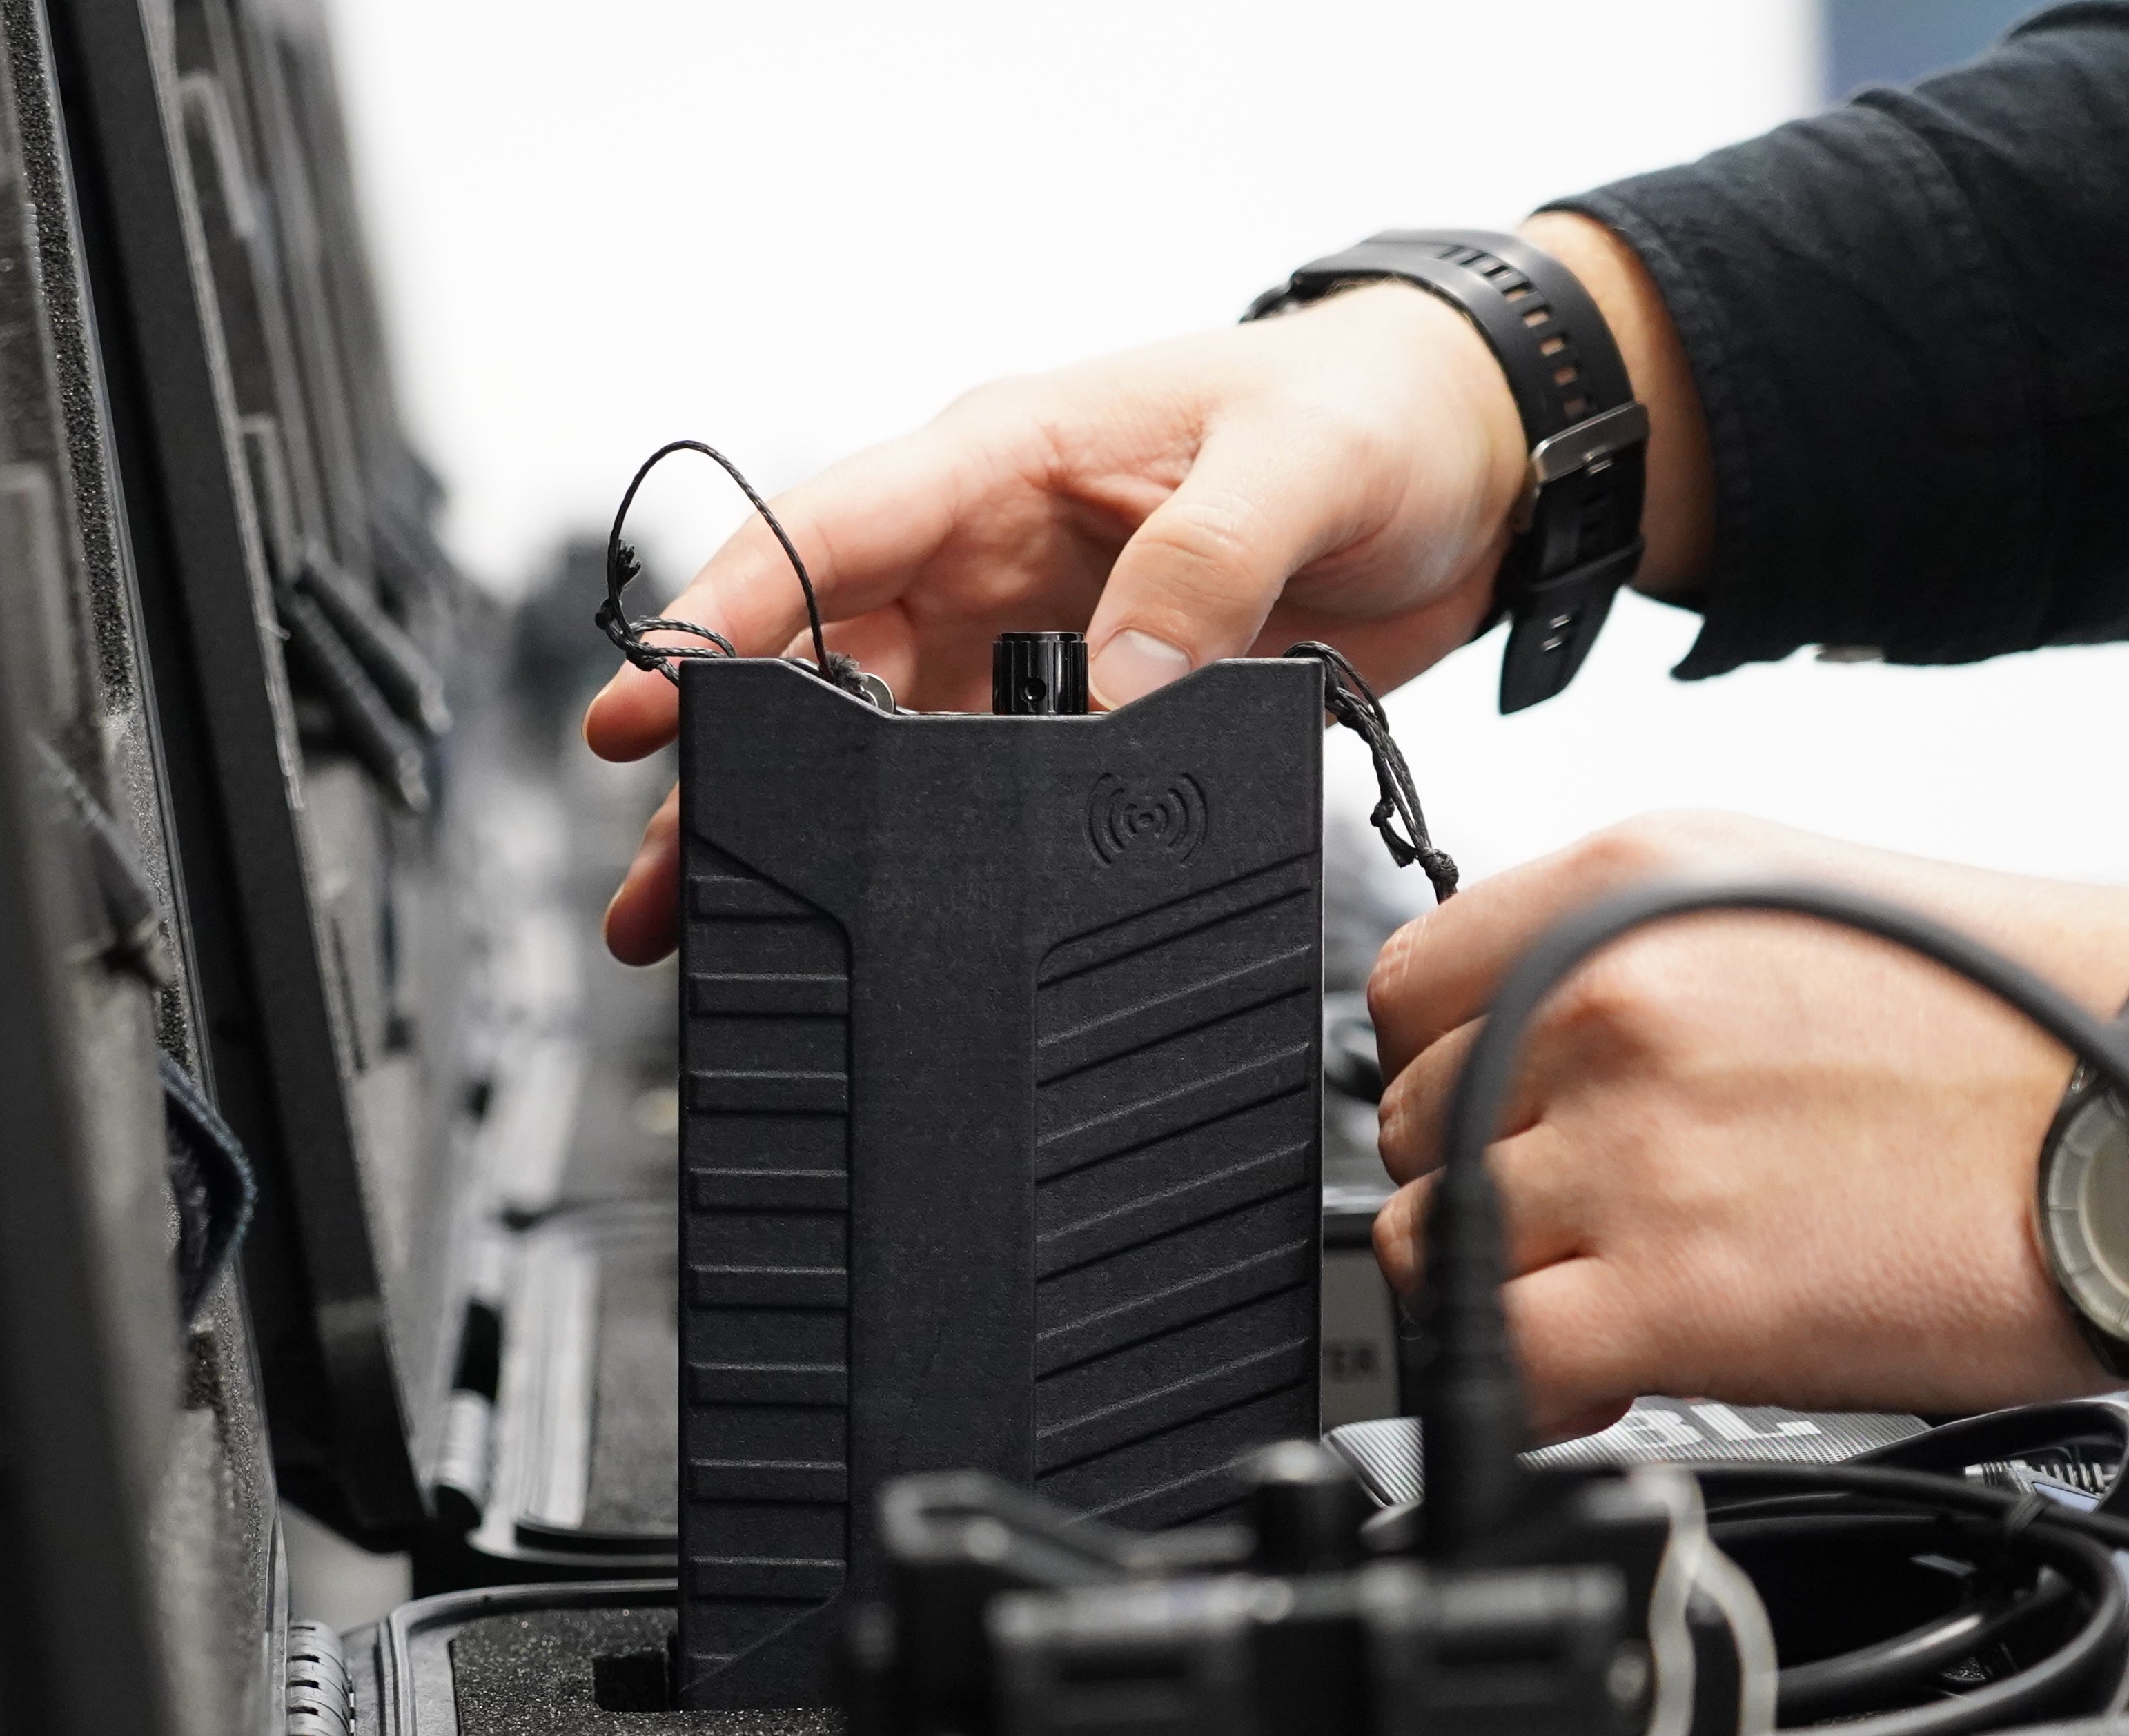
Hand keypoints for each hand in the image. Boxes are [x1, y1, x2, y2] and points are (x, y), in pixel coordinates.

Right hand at [589, 213, 1708, 965]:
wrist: (1482, 463)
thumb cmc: (1380, 412)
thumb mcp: (1299, 465)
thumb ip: (1206, 569)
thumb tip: (1114, 688)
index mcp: (1004, 459)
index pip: (825, 535)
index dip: (722, 621)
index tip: (646, 705)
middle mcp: (985, 549)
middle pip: (809, 668)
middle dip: (723, 771)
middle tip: (656, 879)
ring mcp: (1022, 634)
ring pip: (864, 745)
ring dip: (791, 833)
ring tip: (704, 931)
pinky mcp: (1076, 707)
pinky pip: (963, 788)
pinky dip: (906, 855)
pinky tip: (862, 919)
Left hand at [1364, 812, 2128, 1435]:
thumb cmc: (2041, 1021)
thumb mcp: (1797, 899)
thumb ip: (1636, 954)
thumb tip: (1533, 1034)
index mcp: (1627, 883)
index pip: (1408, 989)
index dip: (1445, 1072)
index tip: (1502, 1120)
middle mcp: (1601, 999)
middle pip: (1407, 1124)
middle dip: (1485, 1184)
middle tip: (1594, 1221)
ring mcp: (1624, 1146)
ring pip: (1427, 1247)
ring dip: (1504, 1290)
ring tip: (1612, 1297)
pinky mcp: (1665, 1290)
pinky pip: (1491, 1364)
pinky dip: (1524, 1392)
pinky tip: (1602, 1380)